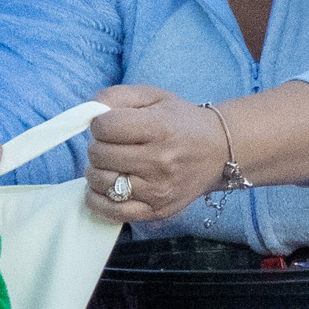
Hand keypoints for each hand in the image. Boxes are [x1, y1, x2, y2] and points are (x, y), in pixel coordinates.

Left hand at [79, 84, 223, 223]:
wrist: (219, 151)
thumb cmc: (181, 121)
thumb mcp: (153, 96)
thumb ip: (117, 96)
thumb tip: (89, 112)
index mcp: (159, 128)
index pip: (104, 127)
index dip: (99, 124)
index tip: (109, 125)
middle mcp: (159, 161)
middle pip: (99, 155)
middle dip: (98, 147)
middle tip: (110, 145)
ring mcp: (158, 190)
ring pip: (102, 183)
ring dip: (96, 172)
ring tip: (109, 164)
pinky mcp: (157, 210)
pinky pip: (113, 212)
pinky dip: (98, 200)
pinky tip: (103, 188)